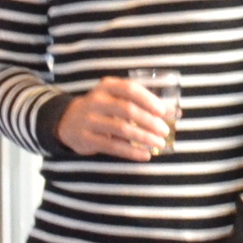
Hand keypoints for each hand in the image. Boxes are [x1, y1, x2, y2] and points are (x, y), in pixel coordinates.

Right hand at [52, 76, 175, 161]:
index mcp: (107, 87)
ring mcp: (89, 120)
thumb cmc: (102, 109)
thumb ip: (142, 103)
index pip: (130, 89)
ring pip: (121, 129)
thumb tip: (174, 111)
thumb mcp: (117, 99)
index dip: (149, 100)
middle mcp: (97, 101)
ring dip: (143, 137)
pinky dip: (131, 152)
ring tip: (158, 143)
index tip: (163, 111)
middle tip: (164, 131)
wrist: (68, 121)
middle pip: (127, 110)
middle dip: (149, 121)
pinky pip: (113, 146)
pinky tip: (145, 155)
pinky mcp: (86, 139)